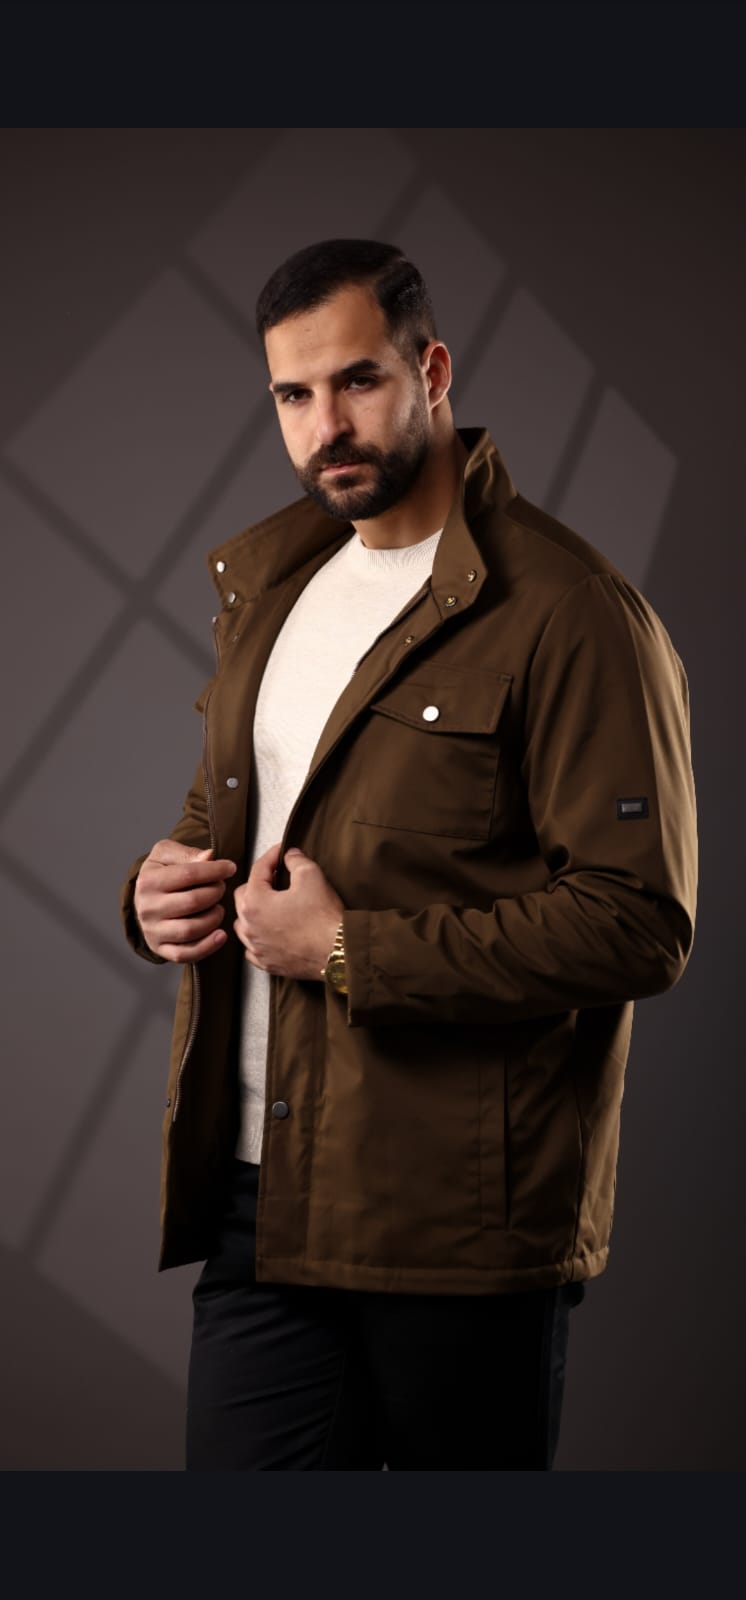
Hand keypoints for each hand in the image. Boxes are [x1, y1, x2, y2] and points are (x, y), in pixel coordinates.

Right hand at [134, 840, 236, 962]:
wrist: (145, 897)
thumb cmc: (161, 873)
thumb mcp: (167, 854)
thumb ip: (188, 853)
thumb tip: (208, 856)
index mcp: (148, 881)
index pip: (188, 874)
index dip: (215, 870)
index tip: (230, 868)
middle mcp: (147, 908)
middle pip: (193, 902)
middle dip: (215, 893)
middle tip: (221, 888)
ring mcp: (152, 930)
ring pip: (191, 930)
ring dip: (214, 918)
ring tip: (218, 908)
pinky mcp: (160, 948)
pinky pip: (184, 954)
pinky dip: (206, 947)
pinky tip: (220, 935)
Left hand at [234, 844, 342, 980]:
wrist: (337, 953)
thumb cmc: (323, 918)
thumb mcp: (311, 876)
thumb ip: (296, 860)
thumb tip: (290, 855)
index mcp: (254, 902)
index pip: (258, 870)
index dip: (271, 856)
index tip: (280, 852)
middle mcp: (249, 926)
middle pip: (243, 895)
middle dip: (259, 884)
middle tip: (277, 878)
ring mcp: (256, 947)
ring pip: (244, 923)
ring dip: (254, 911)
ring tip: (271, 905)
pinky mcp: (267, 963)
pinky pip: (253, 947)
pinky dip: (259, 937)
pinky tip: (272, 932)